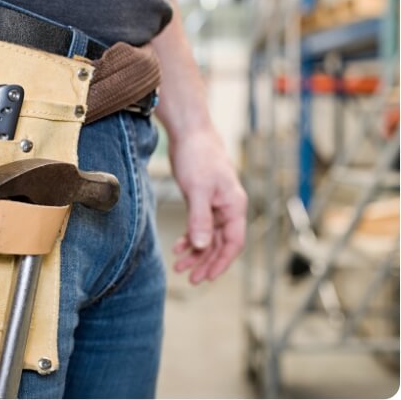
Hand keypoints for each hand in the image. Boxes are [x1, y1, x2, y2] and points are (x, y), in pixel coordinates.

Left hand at [168, 127, 246, 283]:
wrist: (189, 133)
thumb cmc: (197, 157)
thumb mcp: (197, 190)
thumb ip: (200, 219)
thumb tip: (201, 247)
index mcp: (234, 206)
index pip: (234, 242)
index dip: (221, 262)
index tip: (207, 277)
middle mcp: (229, 208)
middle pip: (221, 243)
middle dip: (206, 262)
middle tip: (190, 279)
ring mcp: (216, 205)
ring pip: (209, 237)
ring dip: (196, 253)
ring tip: (179, 267)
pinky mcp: (203, 200)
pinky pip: (200, 226)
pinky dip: (190, 237)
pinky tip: (179, 248)